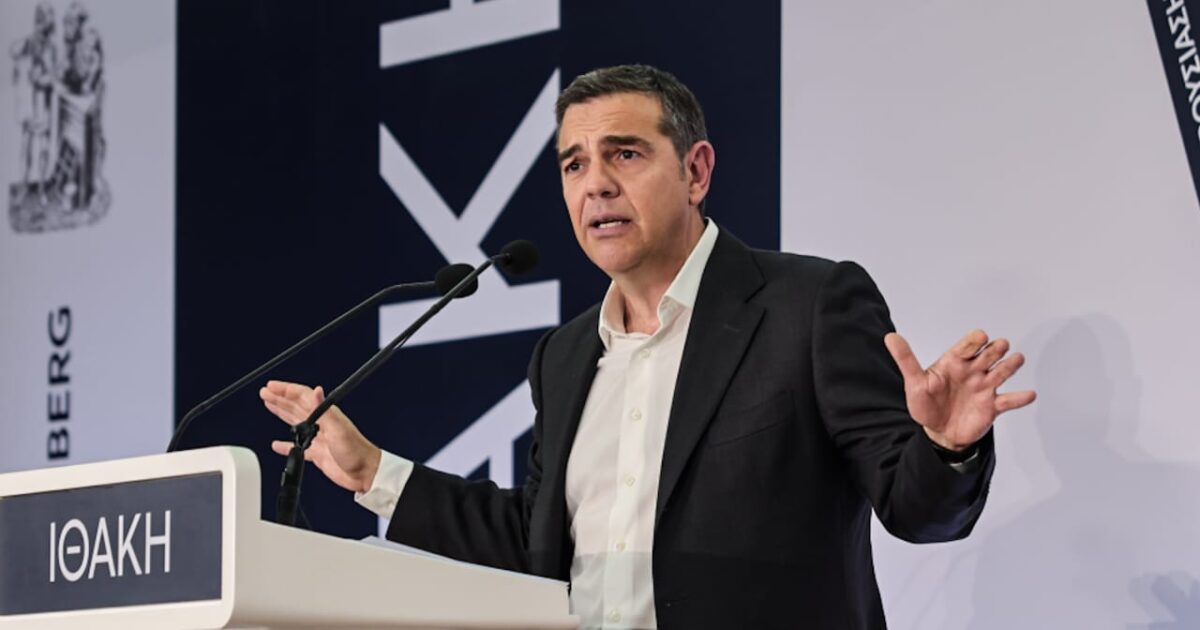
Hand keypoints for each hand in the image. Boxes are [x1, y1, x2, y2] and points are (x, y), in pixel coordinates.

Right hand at [259, 380, 381, 492]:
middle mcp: (322, 424)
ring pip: (296, 422)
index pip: (302, 397)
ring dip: (282, 413)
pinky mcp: (318, 454)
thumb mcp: (339, 428)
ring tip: (269, 405)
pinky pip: (298, 447)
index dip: (286, 390)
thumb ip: (324, 410)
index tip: (271, 387)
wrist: (366, 473)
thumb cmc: (357, 451)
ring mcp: (319, 438)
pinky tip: (278, 445)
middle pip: (296, 406)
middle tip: (265, 393)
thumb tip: (316, 390)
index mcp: (326, 415)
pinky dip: (286, 446)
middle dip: (280, 398)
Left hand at [884, 330, 1035, 451]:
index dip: (974, 341)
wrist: (938, 432)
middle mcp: (972, 371)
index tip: (980, 337)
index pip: (967, 345)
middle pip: (988, 354)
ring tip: (1017, 359)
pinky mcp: (992, 406)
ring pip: (1001, 372)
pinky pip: (1009, 401)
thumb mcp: (914, 382)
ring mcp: (984, 387)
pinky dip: (1020, 398)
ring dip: (1010, 365)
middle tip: (1000, 345)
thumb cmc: (926, 404)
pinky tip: (1029, 394)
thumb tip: (890, 337)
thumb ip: (905, 360)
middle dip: (995, 349)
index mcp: (954, 362)